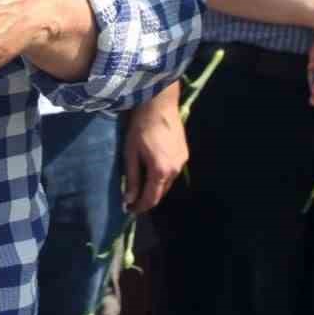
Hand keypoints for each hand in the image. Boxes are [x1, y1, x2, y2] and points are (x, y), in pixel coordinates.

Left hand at [122, 84, 187, 213]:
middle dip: (147, 198)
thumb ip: (131, 178)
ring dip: (156, 187)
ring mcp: (182, 161)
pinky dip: (163, 176)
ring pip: (168, 183)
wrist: (159, 104)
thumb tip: (129, 201)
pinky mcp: (185, 153)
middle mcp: (175, 170)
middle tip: (133, 198)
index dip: (139, 207)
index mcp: (160, 171)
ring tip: (142, 183)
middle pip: (161, 193)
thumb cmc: (141, 127)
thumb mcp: (131, 153)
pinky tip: (153, 169)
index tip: (128, 209)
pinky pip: (173, 171)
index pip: (151, 199)